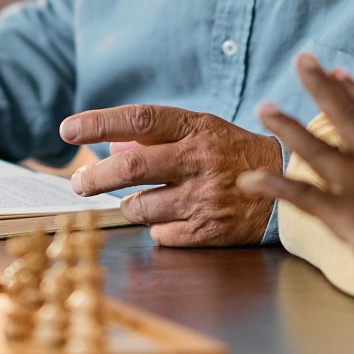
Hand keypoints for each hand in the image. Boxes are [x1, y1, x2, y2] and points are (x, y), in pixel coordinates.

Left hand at [60, 105, 280, 246]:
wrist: (286, 184)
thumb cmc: (232, 154)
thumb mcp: (200, 131)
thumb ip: (156, 137)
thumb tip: (109, 146)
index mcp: (196, 128)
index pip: (138, 120)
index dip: (98, 124)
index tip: (68, 130)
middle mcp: (200, 160)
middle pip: (132, 168)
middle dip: (96, 177)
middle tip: (79, 183)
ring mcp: (205, 197)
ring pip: (140, 207)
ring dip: (130, 205)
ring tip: (139, 200)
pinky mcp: (209, 231)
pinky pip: (160, 233)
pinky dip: (156, 227)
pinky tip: (171, 217)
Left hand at [238, 54, 353, 262]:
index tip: (342, 73)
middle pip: (348, 117)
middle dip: (323, 87)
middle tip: (302, 59)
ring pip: (316, 148)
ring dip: (288, 127)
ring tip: (263, 108)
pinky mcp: (344, 214)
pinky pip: (302, 195)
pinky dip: (274, 186)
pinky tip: (250, 180)